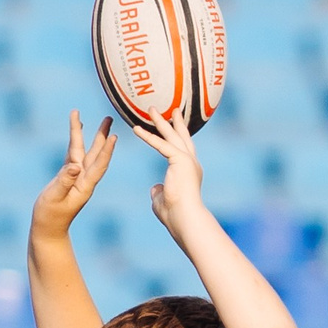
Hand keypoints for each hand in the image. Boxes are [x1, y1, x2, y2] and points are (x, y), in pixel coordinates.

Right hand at [30, 110, 116, 237]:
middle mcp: (84, 179)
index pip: (98, 165)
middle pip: (95, 154)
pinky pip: (74, 155)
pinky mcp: (68, 177)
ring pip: (84, 152)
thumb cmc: (50, 216)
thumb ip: (64, 181)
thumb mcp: (55, 198)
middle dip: (102, 136)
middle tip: (109, 118)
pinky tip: (77, 134)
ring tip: (94, 120)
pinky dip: (76, 143)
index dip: (106, 151)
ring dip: (90, 136)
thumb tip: (74, 165)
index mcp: (84, 185)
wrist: (48, 229)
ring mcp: (77, 178)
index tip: (114, 136)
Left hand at [131, 112, 206, 238]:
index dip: (179, 139)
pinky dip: (148, 137)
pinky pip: (161, 145)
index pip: (183, 151)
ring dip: (161, 122)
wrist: (185, 218)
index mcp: (189, 172)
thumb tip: (155, 188)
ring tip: (150, 109)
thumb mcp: (164, 200)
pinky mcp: (181, 160)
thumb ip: (159, 192)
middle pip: (182, 138)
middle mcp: (191, 164)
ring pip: (172, 136)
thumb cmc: (175, 216)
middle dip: (177, 123)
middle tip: (174, 109)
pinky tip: (136, 129)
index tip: (175, 128)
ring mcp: (188, 160)